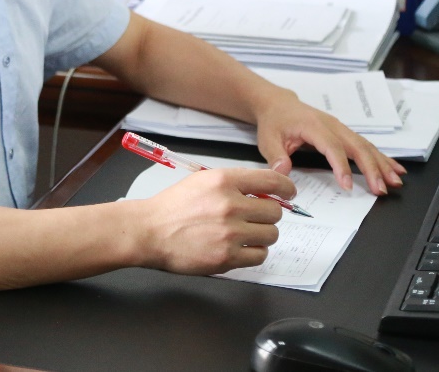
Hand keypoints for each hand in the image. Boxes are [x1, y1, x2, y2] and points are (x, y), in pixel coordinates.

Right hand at [138, 167, 294, 274]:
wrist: (149, 231)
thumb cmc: (173, 207)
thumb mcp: (203, 181)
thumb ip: (237, 183)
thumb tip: (271, 186)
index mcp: (224, 180)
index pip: (272, 181)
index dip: (286, 188)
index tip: (289, 194)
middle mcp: (230, 204)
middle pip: (275, 211)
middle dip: (268, 215)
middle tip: (253, 218)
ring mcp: (230, 232)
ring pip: (271, 234)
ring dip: (262, 235)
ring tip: (243, 234)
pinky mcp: (227, 257)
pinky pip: (260, 255)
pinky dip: (254, 252)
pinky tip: (239, 247)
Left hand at [253, 94, 405, 193]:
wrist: (278, 104)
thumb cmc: (274, 122)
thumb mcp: (267, 139)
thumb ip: (276, 156)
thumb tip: (283, 172)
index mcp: (313, 126)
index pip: (332, 147)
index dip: (342, 167)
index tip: (348, 186)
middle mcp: (332, 125)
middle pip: (357, 146)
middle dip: (372, 168)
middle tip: (381, 189)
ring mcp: (340, 128)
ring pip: (366, 146)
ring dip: (382, 164)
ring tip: (395, 182)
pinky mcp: (344, 133)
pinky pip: (366, 145)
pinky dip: (381, 158)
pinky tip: (395, 168)